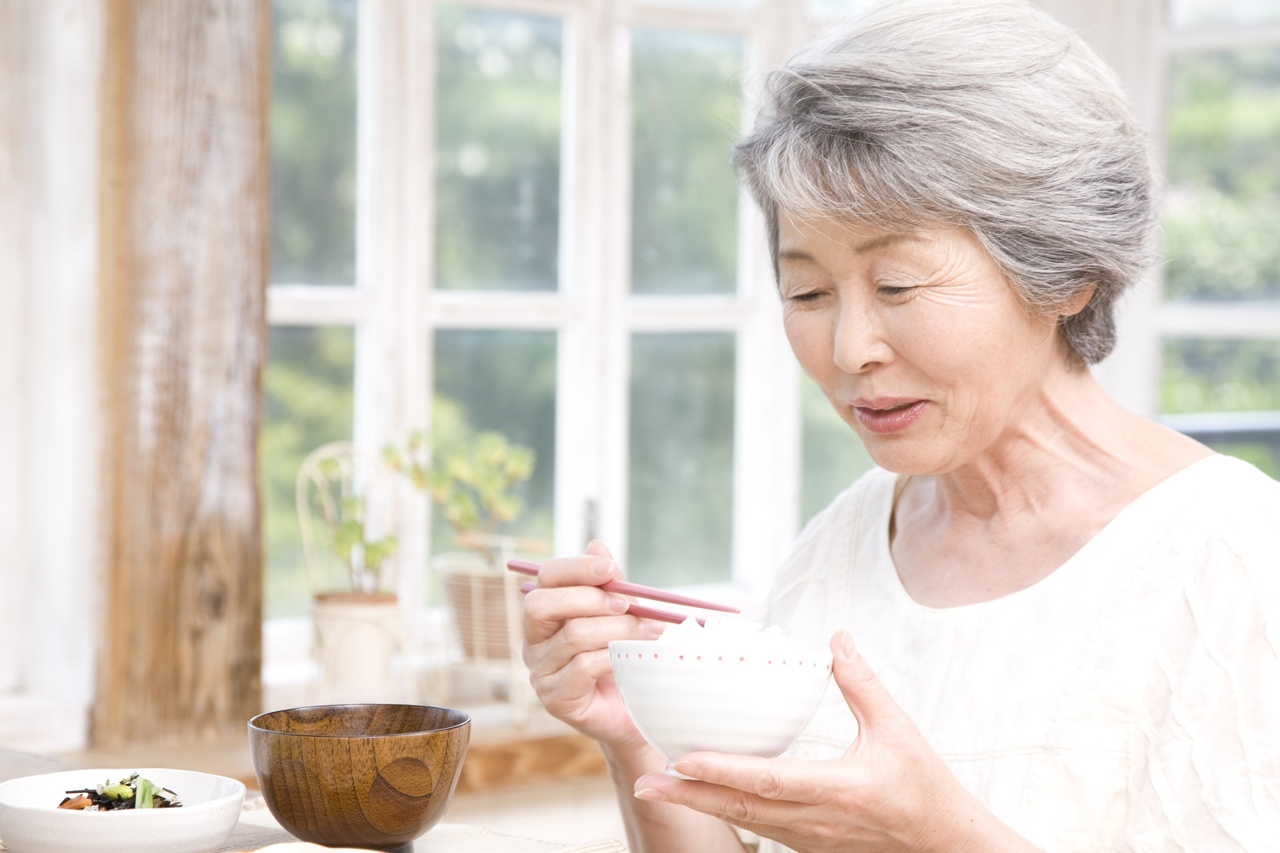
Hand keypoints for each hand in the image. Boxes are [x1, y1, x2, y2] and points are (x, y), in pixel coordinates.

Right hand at [522, 541, 664, 752]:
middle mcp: (533, 642)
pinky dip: (614, 657)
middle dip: (589, 598)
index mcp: (546, 614)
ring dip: (617, 628)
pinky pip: (583, 666)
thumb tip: (597, 545)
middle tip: (627, 604)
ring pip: (573, 635)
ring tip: (648, 631)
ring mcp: (540, 672)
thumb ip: (608, 584)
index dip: (576, 568)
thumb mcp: (620, 614)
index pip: (547, 578)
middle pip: (542, 605)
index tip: (610, 569)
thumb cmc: (625, 658)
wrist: (637, 711)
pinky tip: (634, 657)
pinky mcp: (555, 698)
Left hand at [630, 631, 1034, 852]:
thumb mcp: (898, 729)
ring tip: (657, 788)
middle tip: (643, 782)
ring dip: (700, 805)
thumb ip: (863, 683)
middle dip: (689, 797)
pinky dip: (726, 810)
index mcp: (838, 789)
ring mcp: (810, 837)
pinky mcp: (809, 843)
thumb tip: (837, 637)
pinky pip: (759, 826)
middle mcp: (816, 820)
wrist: (946, 843)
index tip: (682, 759)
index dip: (724, 770)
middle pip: (742, 808)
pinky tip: (702, 796)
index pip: (770, 780)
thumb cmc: (924, 785)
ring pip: (744, 820)